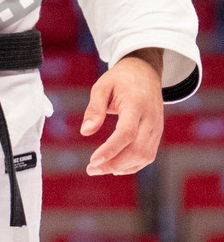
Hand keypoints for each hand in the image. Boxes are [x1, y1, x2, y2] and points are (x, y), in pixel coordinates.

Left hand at [80, 48, 163, 175]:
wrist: (145, 72)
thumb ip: (94, 108)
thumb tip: (85, 132)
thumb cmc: (121, 79)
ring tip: (99, 169)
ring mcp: (156, 128)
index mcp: (136, 105)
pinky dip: (132, 165)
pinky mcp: (157, 134)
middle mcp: (150, 119)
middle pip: (137, 149)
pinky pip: (147, 156)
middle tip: (91, 169)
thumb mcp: (102, 86)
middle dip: (114, 163)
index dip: (111, 149)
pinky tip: (115, 167)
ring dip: (122, 167)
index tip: (93, 160)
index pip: (127, 133)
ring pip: (144, 156)